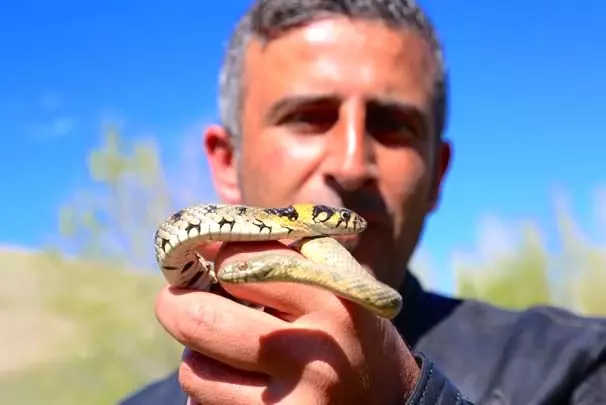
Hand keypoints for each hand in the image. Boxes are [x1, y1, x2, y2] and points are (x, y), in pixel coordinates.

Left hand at [155, 241, 420, 404]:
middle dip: (174, 304)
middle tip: (174, 299)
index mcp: (332, 300)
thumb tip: (204, 245)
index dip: (213, 256)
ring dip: (198, 355)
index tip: (205, 256)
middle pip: (200, 321)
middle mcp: (313, 355)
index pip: (240, 264)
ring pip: (194, 372)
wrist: (390, 401)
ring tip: (225, 350)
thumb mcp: (335, 281)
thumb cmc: (350, 330)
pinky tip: (240, 382)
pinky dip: (211, 389)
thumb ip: (281, 256)